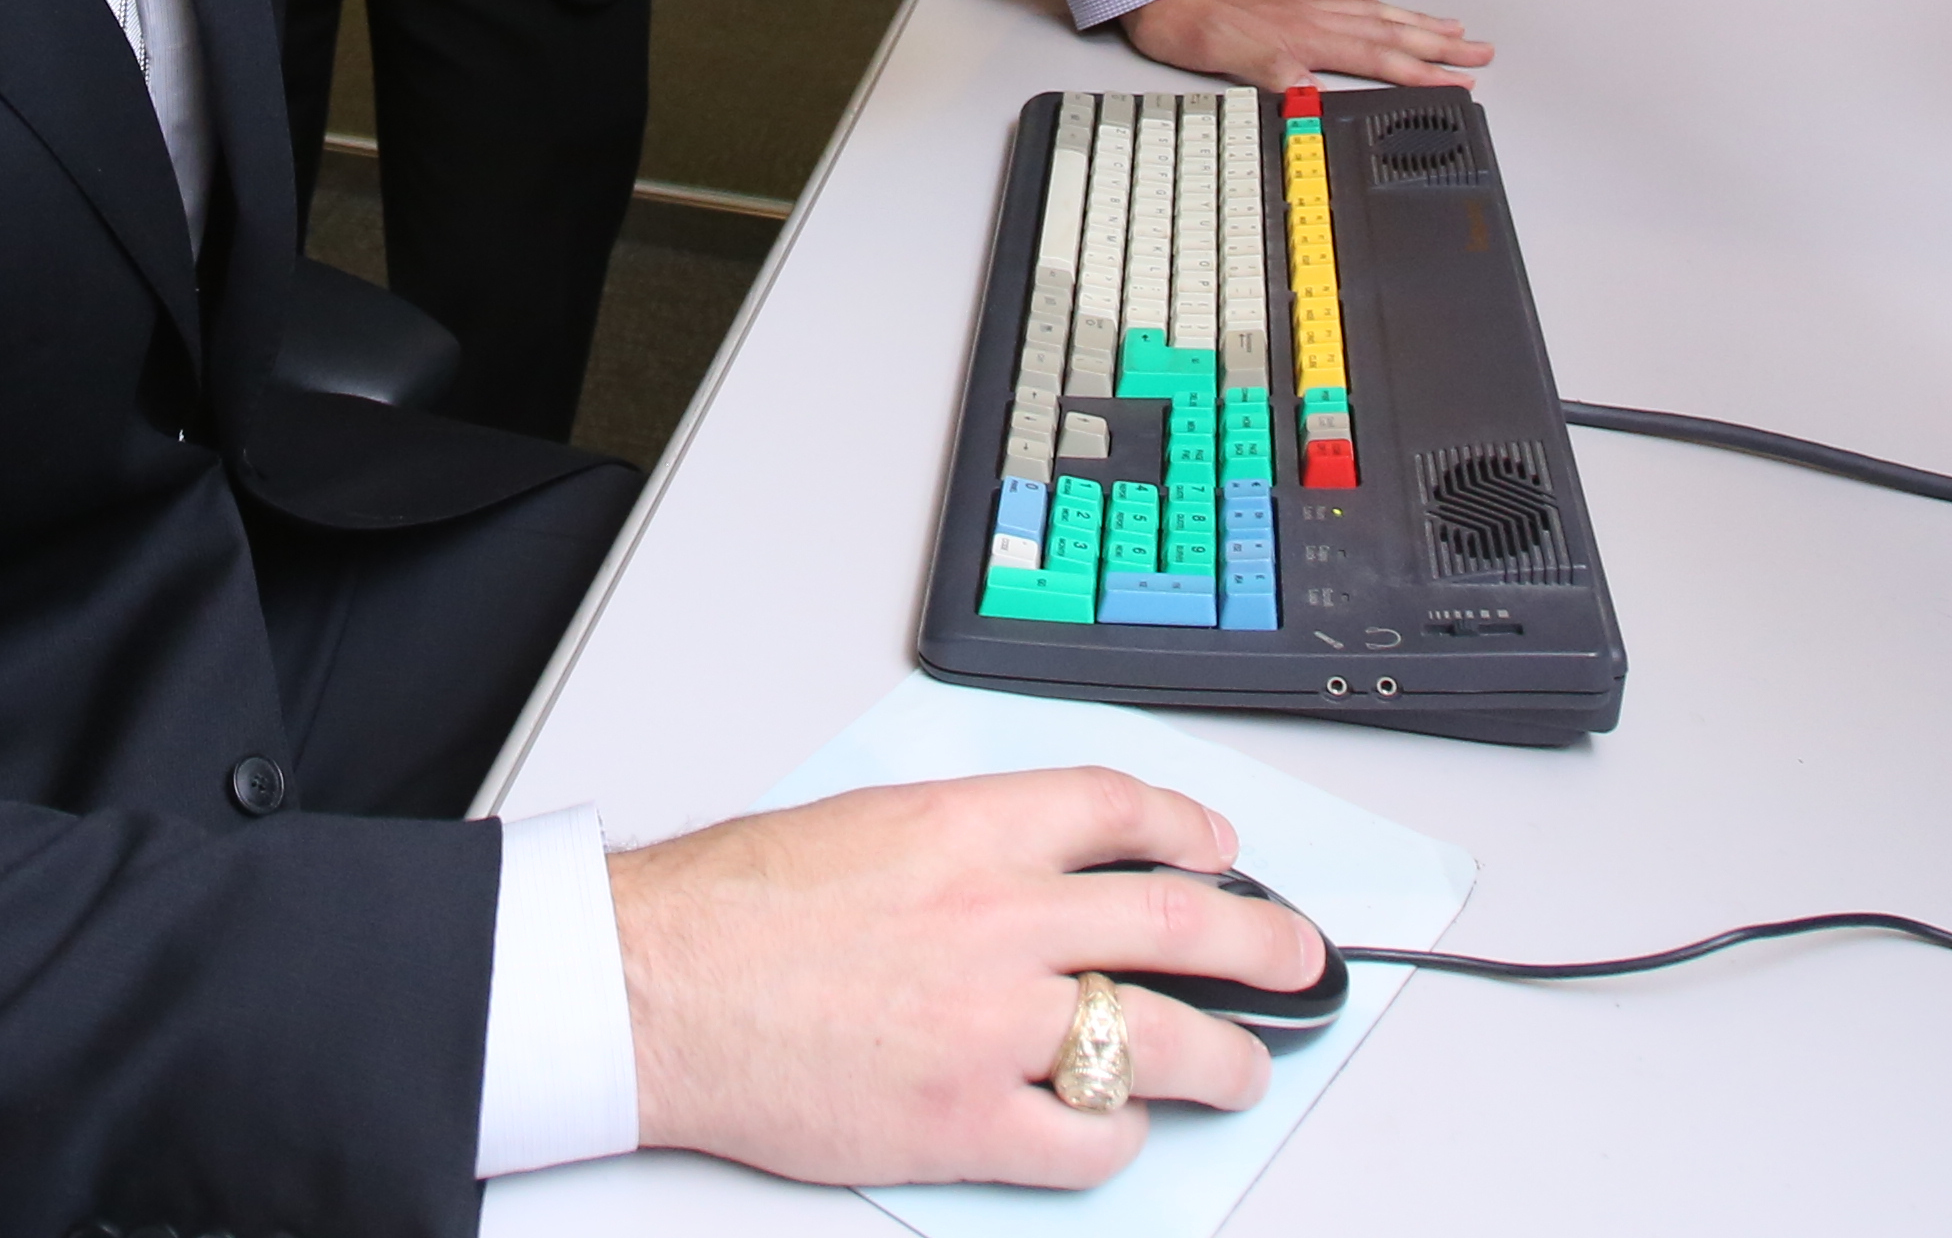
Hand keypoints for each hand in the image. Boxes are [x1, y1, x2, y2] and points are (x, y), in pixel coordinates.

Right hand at [611, 769, 1323, 1185]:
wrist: (654, 985)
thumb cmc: (730, 906)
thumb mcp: (863, 824)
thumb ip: (961, 842)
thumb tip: (1031, 868)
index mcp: (971, 829)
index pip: (1123, 812)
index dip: (1193, 831)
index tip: (1221, 849)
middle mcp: (1001, 918)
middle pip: (1181, 924)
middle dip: (1263, 943)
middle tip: (1297, 959)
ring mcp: (992, 1025)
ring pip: (1163, 1041)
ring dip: (1227, 1059)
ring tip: (1246, 1068)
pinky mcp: (966, 1121)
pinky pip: (1088, 1139)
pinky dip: (1119, 1139)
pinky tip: (1120, 1133)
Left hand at [1122, 0, 1489, 89]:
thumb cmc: (1193, 29)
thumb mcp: (1234, 63)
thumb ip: (1281, 77)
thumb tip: (1319, 95)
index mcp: (1308, 37)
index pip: (1381, 60)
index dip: (1425, 74)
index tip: (1462, 83)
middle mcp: (1313, 16)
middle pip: (1391, 31)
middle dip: (1441, 44)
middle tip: (1482, 51)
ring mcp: (1301, 5)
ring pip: (1373, 12)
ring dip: (1415, 20)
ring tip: (1450, 25)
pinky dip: (1362, 1)